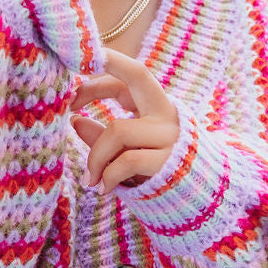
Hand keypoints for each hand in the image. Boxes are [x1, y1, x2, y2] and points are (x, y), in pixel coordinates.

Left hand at [69, 49, 179, 194]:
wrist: (198, 197)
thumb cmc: (156, 170)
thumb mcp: (127, 149)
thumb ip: (103, 135)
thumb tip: (75, 121)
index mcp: (155, 104)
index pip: (127, 76)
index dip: (97, 79)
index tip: (70, 96)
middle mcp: (165, 111)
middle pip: (137, 73)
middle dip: (105, 71)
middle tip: (69, 99)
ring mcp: (169, 134)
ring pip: (117, 130)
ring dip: (96, 157)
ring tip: (90, 179)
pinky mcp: (168, 159)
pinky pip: (127, 160)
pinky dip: (108, 175)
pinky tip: (102, 188)